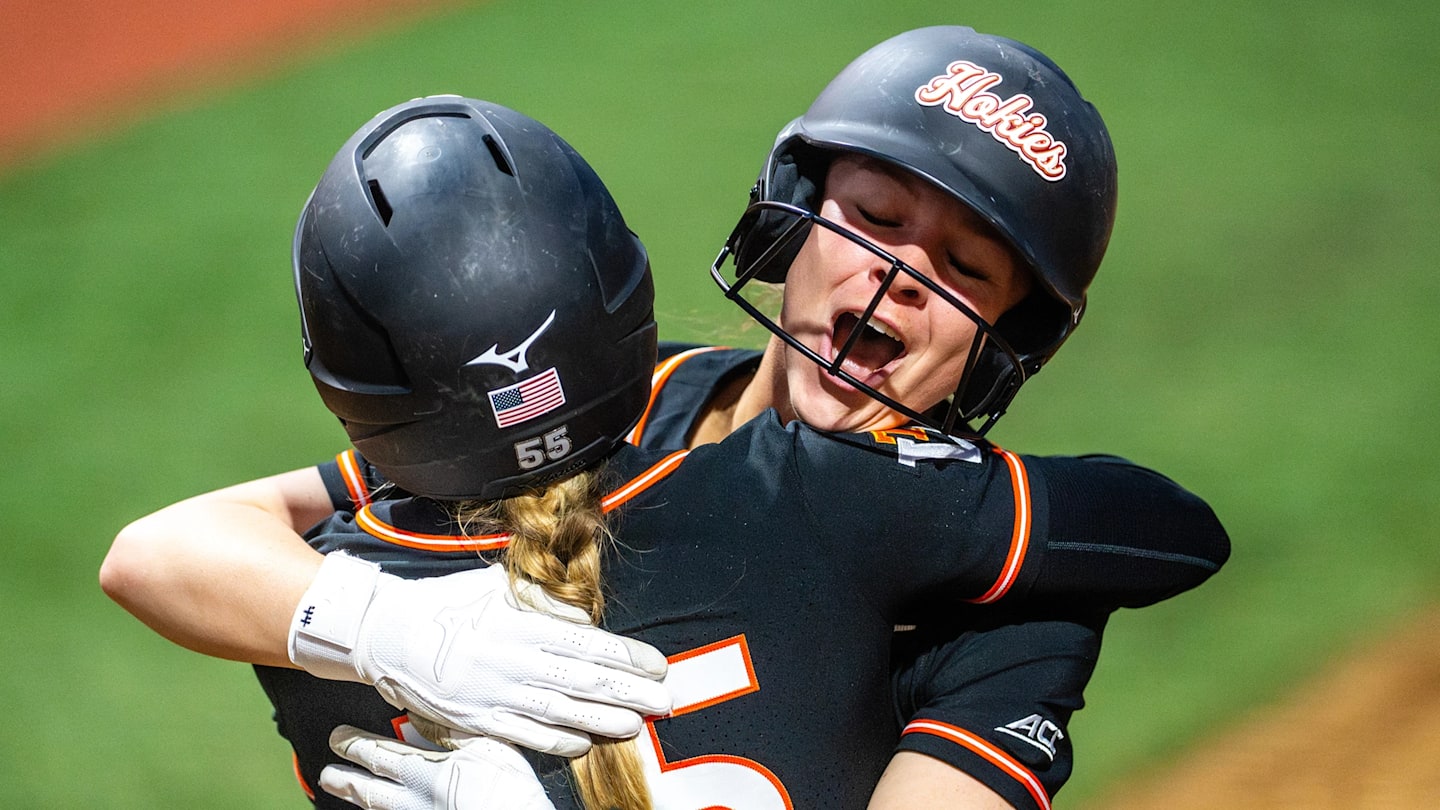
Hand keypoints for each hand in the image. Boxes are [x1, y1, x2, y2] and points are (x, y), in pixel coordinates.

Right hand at [289, 554, 670, 755]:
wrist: (386, 634)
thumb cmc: (446, 603)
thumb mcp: (495, 588)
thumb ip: (540, 603)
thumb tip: (582, 620)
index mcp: (519, 625)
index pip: (585, 644)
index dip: (625, 657)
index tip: (657, 664)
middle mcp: (511, 662)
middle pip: (582, 681)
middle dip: (628, 692)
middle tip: (665, 701)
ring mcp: (494, 694)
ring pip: (560, 711)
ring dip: (602, 720)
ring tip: (637, 724)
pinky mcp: (476, 719)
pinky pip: (523, 734)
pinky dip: (557, 740)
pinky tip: (585, 742)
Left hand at [321, 724, 555, 809]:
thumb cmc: (506, 787)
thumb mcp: (484, 746)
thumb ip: (448, 729)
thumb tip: (418, 712)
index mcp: (423, 772)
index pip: (378, 755)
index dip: (354, 745)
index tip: (337, 737)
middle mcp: (413, 799)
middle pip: (369, 789)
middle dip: (346, 778)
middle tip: (325, 773)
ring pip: (378, 809)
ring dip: (357, 799)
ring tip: (341, 791)